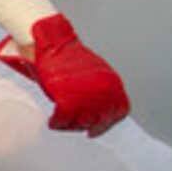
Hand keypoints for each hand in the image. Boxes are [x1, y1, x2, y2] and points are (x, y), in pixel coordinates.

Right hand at [0, 14, 130, 135]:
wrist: (51, 42)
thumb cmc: (66, 54)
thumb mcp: (91, 70)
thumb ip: (97, 88)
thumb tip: (96, 105)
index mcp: (112, 84)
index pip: (120, 110)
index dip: (108, 123)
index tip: (97, 128)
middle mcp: (103, 91)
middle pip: (101, 119)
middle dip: (87, 125)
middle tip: (76, 126)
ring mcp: (86, 96)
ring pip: (82, 122)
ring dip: (71, 125)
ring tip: (62, 122)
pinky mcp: (67, 99)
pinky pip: (64, 119)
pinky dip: (58, 123)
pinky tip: (53, 121)